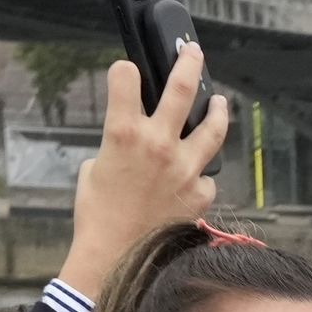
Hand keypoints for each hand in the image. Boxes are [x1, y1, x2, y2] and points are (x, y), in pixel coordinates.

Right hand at [60, 42, 231, 297]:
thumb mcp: (93, 172)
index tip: (127, 71)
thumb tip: (130, 145)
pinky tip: (194, 174)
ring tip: (218, 101)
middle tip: (192, 52)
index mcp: (122, 133)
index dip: (124, 71)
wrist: (115, 259)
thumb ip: (115, 149)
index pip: (126, 77)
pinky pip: (206, 176)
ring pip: (212, 127)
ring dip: (217, 109)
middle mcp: (158, 143)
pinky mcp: (198, 193)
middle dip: (188, 62)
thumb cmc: (97, 218)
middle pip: (181, 87)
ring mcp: (184, 167)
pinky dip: (200, 174)